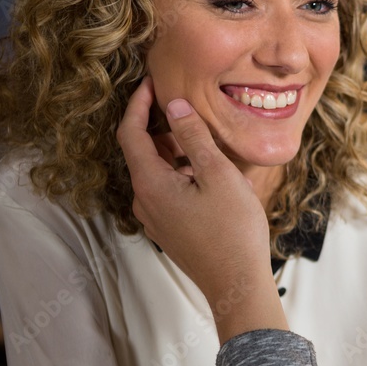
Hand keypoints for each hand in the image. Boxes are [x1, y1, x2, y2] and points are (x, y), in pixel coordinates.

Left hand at [117, 76, 287, 342]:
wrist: (236, 283)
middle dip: (160, 126)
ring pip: (156, 172)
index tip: (151, 82)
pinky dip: (180, 172)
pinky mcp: (169, 230)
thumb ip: (194, 136)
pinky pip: (166, 191)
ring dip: (174, 151)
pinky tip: (209, 173)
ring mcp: (155, 218)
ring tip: (205, 139)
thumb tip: (174, 105)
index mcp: (150, 183)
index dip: (137, 104)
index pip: (129, 133)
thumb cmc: (232, 229)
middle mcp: (143, 200)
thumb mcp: (217, 174)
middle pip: (142, 152)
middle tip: (188, 107)